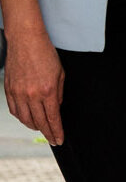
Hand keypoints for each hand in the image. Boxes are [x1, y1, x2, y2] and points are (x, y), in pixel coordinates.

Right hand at [3, 26, 64, 145]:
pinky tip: (27, 118)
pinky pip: (14, 110)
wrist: (26, 41)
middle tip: (53, 139)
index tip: (59, 139)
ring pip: (25, 119)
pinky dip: (21, 117)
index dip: (56, 131)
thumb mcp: (60, 73)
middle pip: (39, 122)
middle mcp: (31, 95)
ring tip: (41, 128)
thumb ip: (59, 94)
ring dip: (34, 126)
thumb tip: (56, 109)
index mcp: (48, 91)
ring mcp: (18, 93)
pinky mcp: (9, 90)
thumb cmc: (46, 54)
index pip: (52, 118)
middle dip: (47, 133)